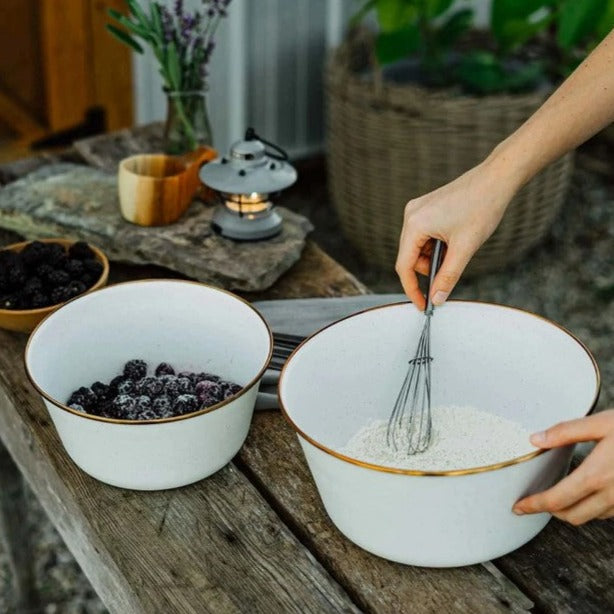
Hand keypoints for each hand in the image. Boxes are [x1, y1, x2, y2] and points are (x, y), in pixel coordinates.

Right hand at [395, 158, 517, 309]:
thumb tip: (437, 299)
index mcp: (415, 224)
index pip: (404, 266)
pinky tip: (455, 240)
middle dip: (428, 270)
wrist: (496, 179)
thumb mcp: (465, 248)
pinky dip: (438, 245)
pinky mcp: (426, 208)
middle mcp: (411, 215)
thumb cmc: (482, 207)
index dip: (413, 289)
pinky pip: (425, 235)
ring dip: (435, 257)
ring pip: (418, 247)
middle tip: (450, 272)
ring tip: (458, 250)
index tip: (424, 305)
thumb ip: (448, 277)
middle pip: (410, 257)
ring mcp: (418, 210)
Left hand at [513, 410, 613, 524]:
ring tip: (558, 495)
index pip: (556, 499)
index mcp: (596, 475)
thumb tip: (535, 439)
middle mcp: (611, 494)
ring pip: (590, 517)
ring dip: (571, 510)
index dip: (534, 506)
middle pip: (571, 516)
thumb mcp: (600, 423)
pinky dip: (592, 507)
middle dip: (550, 511)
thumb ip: (565, 432)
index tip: (518, 507)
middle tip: (534, 501)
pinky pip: (609, 513)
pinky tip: (588, 492)